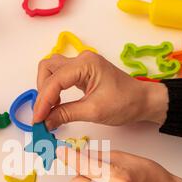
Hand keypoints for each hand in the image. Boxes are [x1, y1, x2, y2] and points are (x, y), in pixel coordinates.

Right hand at [34, 51, 168, 128]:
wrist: (143, 101)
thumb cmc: (125, 103)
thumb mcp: (94, 112)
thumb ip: (66, 114)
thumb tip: (45, 122)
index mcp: (87, 64)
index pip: (55, 80)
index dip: (43, 100)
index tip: (38, 119)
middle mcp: (82, 59)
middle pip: (48, 69)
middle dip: (42, 92)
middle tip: (42, 114)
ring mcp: (81, 65)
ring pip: (51, 71)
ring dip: (46, 89)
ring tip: (49, 110)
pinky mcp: (81, 73)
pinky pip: (60, 77)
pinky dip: (53, 90)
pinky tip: (55, 105)